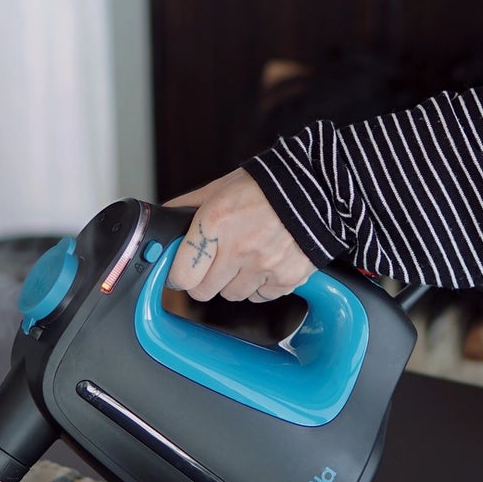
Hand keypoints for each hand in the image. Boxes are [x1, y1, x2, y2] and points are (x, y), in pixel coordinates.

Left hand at [165, 170, 317, 303]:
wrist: (318, 186)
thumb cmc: (268, 184)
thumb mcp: (220, 187)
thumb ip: (188, 206)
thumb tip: (165, 218)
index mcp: (216, 222)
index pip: (181, 275)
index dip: (179, 274)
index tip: (182, 271)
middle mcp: (238, 248)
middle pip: (204, 291)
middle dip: (204, 280)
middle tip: (214, 262)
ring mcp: (264, 266)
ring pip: (232, 296)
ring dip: (234, 282)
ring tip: (245, 257)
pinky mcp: (287, 278)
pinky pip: (262, 296)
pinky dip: (261, 285)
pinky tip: (266, 262)